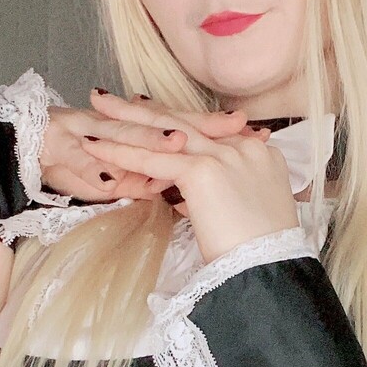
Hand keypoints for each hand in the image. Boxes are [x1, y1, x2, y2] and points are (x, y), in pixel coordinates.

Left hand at [77, 89, 300, 264]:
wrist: (268, 269)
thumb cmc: (258, 256)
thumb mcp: (244, 217)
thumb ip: (215, 198)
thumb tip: (186, 199)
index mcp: (259, 156)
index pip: (209, 132)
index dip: (175, 122)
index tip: (150, 110)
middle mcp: (244, 148)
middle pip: (185, 122)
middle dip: (146, 109)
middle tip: (113, 97)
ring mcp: (225, 156)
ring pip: (166, 133)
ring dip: (126, 120)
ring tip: (98, 106)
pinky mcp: (204, 171)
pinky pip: (154, 157)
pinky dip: (123, 151)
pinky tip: (98, 146)